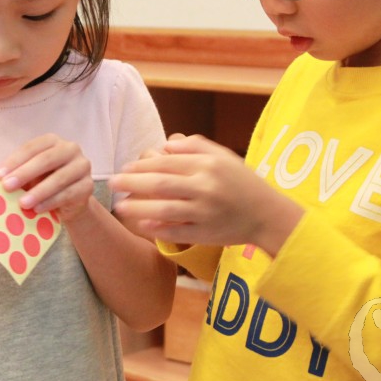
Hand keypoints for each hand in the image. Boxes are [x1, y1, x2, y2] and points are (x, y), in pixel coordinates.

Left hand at [0, 134, 93, 221]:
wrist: (69, 203)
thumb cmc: (44, 184)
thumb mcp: (30, 176)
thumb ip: (17, 174)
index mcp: (52, 141)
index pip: (32, 148)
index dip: (14, 161)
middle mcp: (70, 149)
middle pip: (46, 159)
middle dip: (24, 173)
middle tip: (7, 186)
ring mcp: (82, 166)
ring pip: (59, 178)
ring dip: (38, 191)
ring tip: (22, 203)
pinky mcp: (88, 185)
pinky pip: (68, 194)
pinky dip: (51, 202)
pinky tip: (37, 209)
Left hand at [110, 134, 302, 251]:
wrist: (267, 214)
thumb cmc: (242, 182)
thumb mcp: (223, 157)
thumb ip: (195, 147)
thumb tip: (164, 146)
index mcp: (208, 165)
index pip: (167, 162)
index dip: (142, 164)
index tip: (125, 166)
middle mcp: (205, 187)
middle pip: (160, 184)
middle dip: (132, 182)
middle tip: (113, 183)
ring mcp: (205, 212)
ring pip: (164, 209)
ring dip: (138, 208)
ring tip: (120, 206)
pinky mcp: (207, 234)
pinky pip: (177, 231)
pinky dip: (158, 229)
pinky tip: (142, 225)